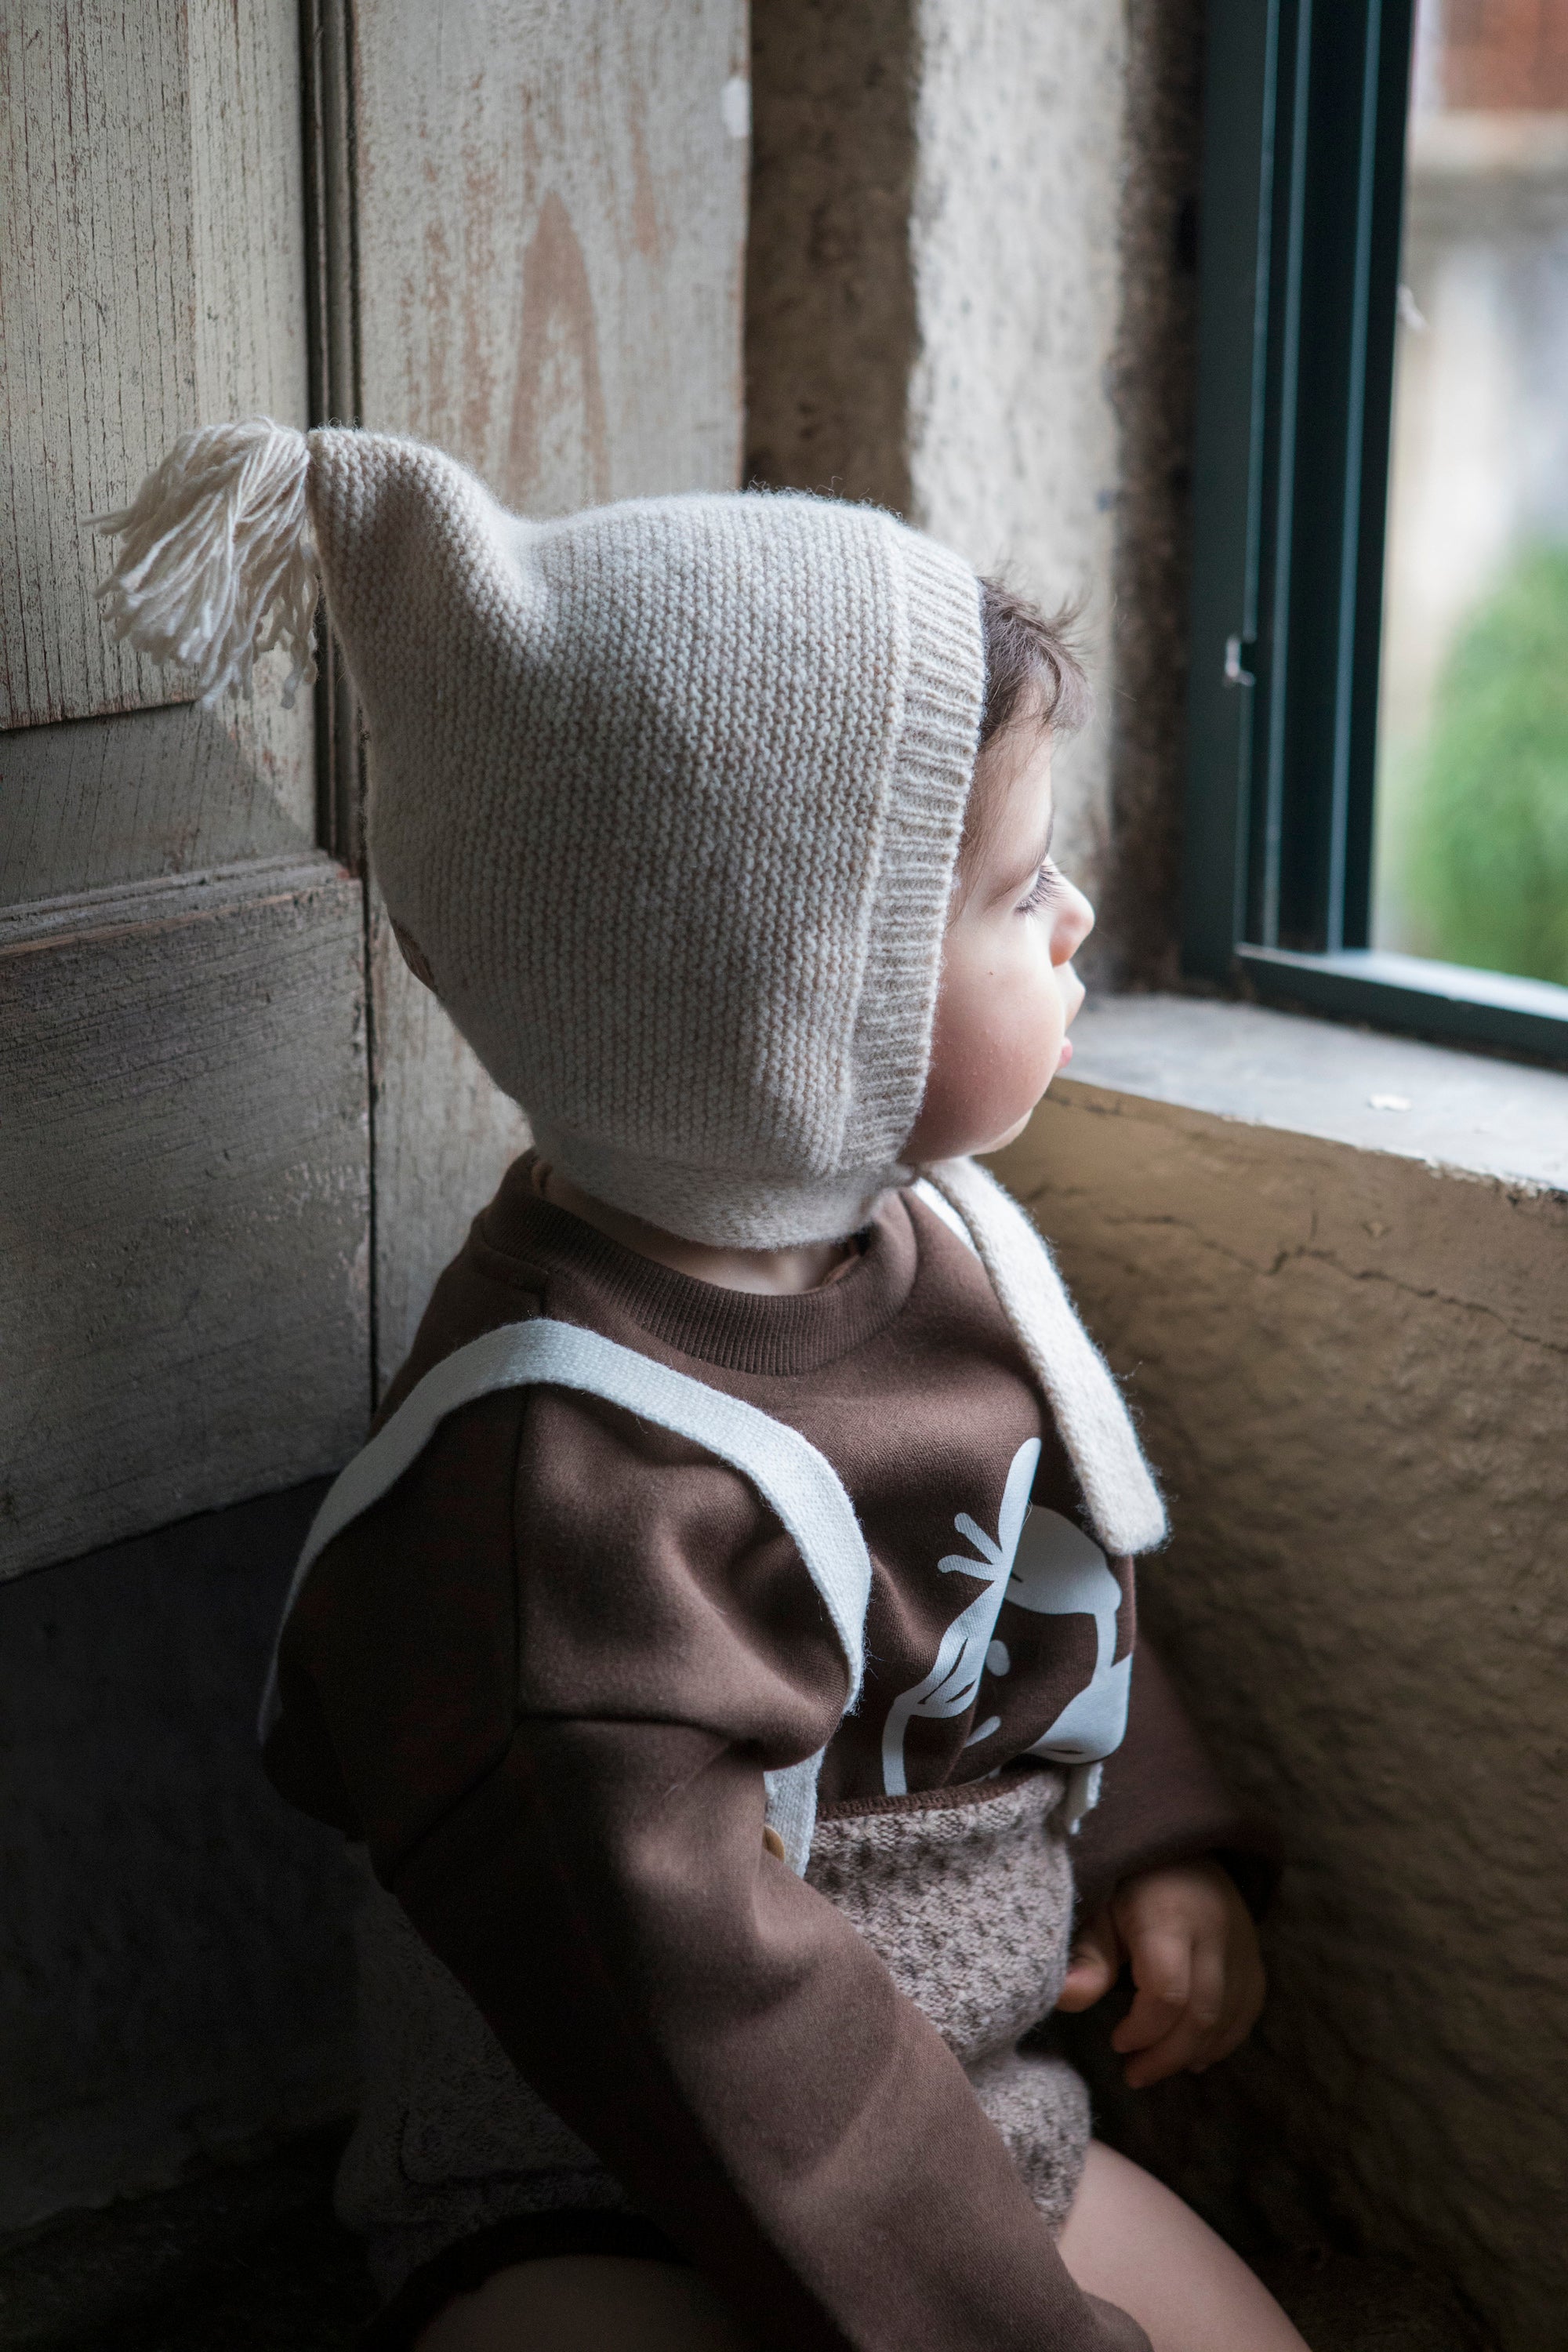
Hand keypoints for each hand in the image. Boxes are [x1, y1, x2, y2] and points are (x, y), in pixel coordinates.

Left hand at [1055, 1860, 1264, 2087]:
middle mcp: (1215, 1929)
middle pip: (1203, 2012)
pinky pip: (1250, 2006)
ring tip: (1157, 2066)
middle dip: (1168, 2055)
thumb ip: (1087, 1957)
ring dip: (1195, 2052)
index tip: (1116, 2043)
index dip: (1144, 2031)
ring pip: (1230, 2015)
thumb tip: (1063, 2000)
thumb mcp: (1096, 1908)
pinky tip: (1197, 2055)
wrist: (1172, 1841)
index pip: (1168, 1993)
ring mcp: (1242, 1940)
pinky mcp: (1254, 1950)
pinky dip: (1225, 2037)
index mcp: (1169, 1916)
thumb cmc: (1124, 1879)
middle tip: (1134, 2074)